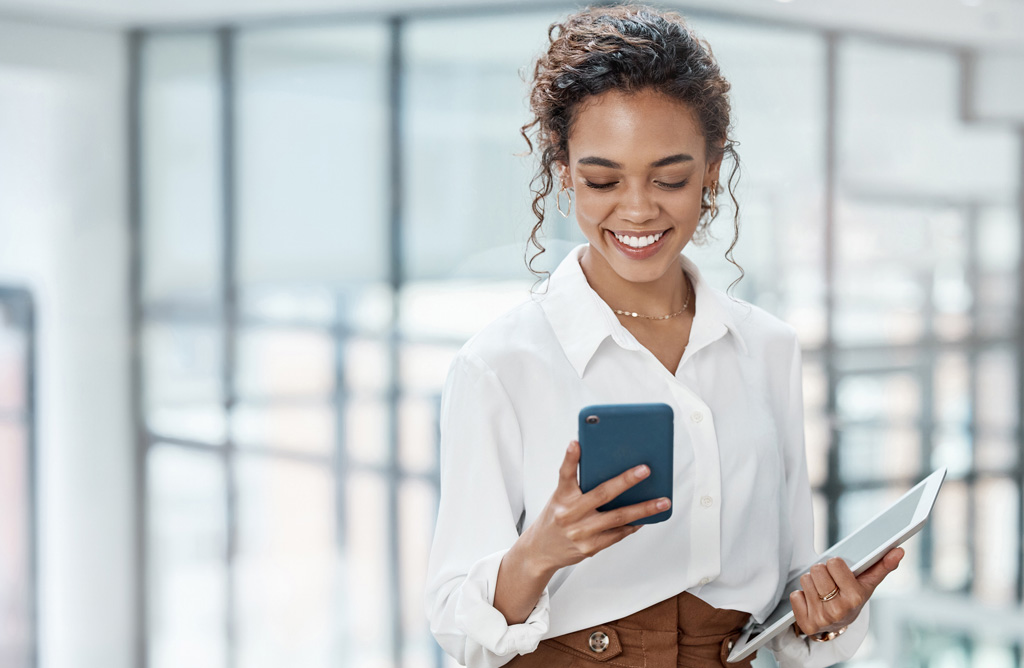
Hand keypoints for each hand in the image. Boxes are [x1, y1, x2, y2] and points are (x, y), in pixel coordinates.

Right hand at [520, 440, 669, 574]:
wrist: (540, 550)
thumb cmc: (555, 518)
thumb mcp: (560, 498)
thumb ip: (579, 486)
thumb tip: (610, 470)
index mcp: (561, 497)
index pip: (565, 474)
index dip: (570, 458)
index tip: (576, 443)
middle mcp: (570, 514)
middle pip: (602, 494)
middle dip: (626, 481)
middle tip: (645, 470)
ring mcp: (581, 532)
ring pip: (618, 517)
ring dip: (643, 509)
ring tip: (663, 502)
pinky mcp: (590, 547)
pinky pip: (618, 534)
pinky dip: (633, 525)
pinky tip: (645, 518)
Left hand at [790, 547, 904, 636]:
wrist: (840, 624)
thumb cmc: (853, 597)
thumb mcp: (867, 583)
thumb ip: (882, 565)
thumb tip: (898, 551)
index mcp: (855, 597)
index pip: (834, 563)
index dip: (835, 564)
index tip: (840, 572)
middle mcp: (838, 610)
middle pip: (817, 570)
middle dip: (822, 573)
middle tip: (830, 583)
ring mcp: (822, 619)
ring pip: (806, 580)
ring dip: (812, 583)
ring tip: (823, 592)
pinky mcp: (807, 624)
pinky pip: (795, 595)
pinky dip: (802, 597)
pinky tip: (812, 602)